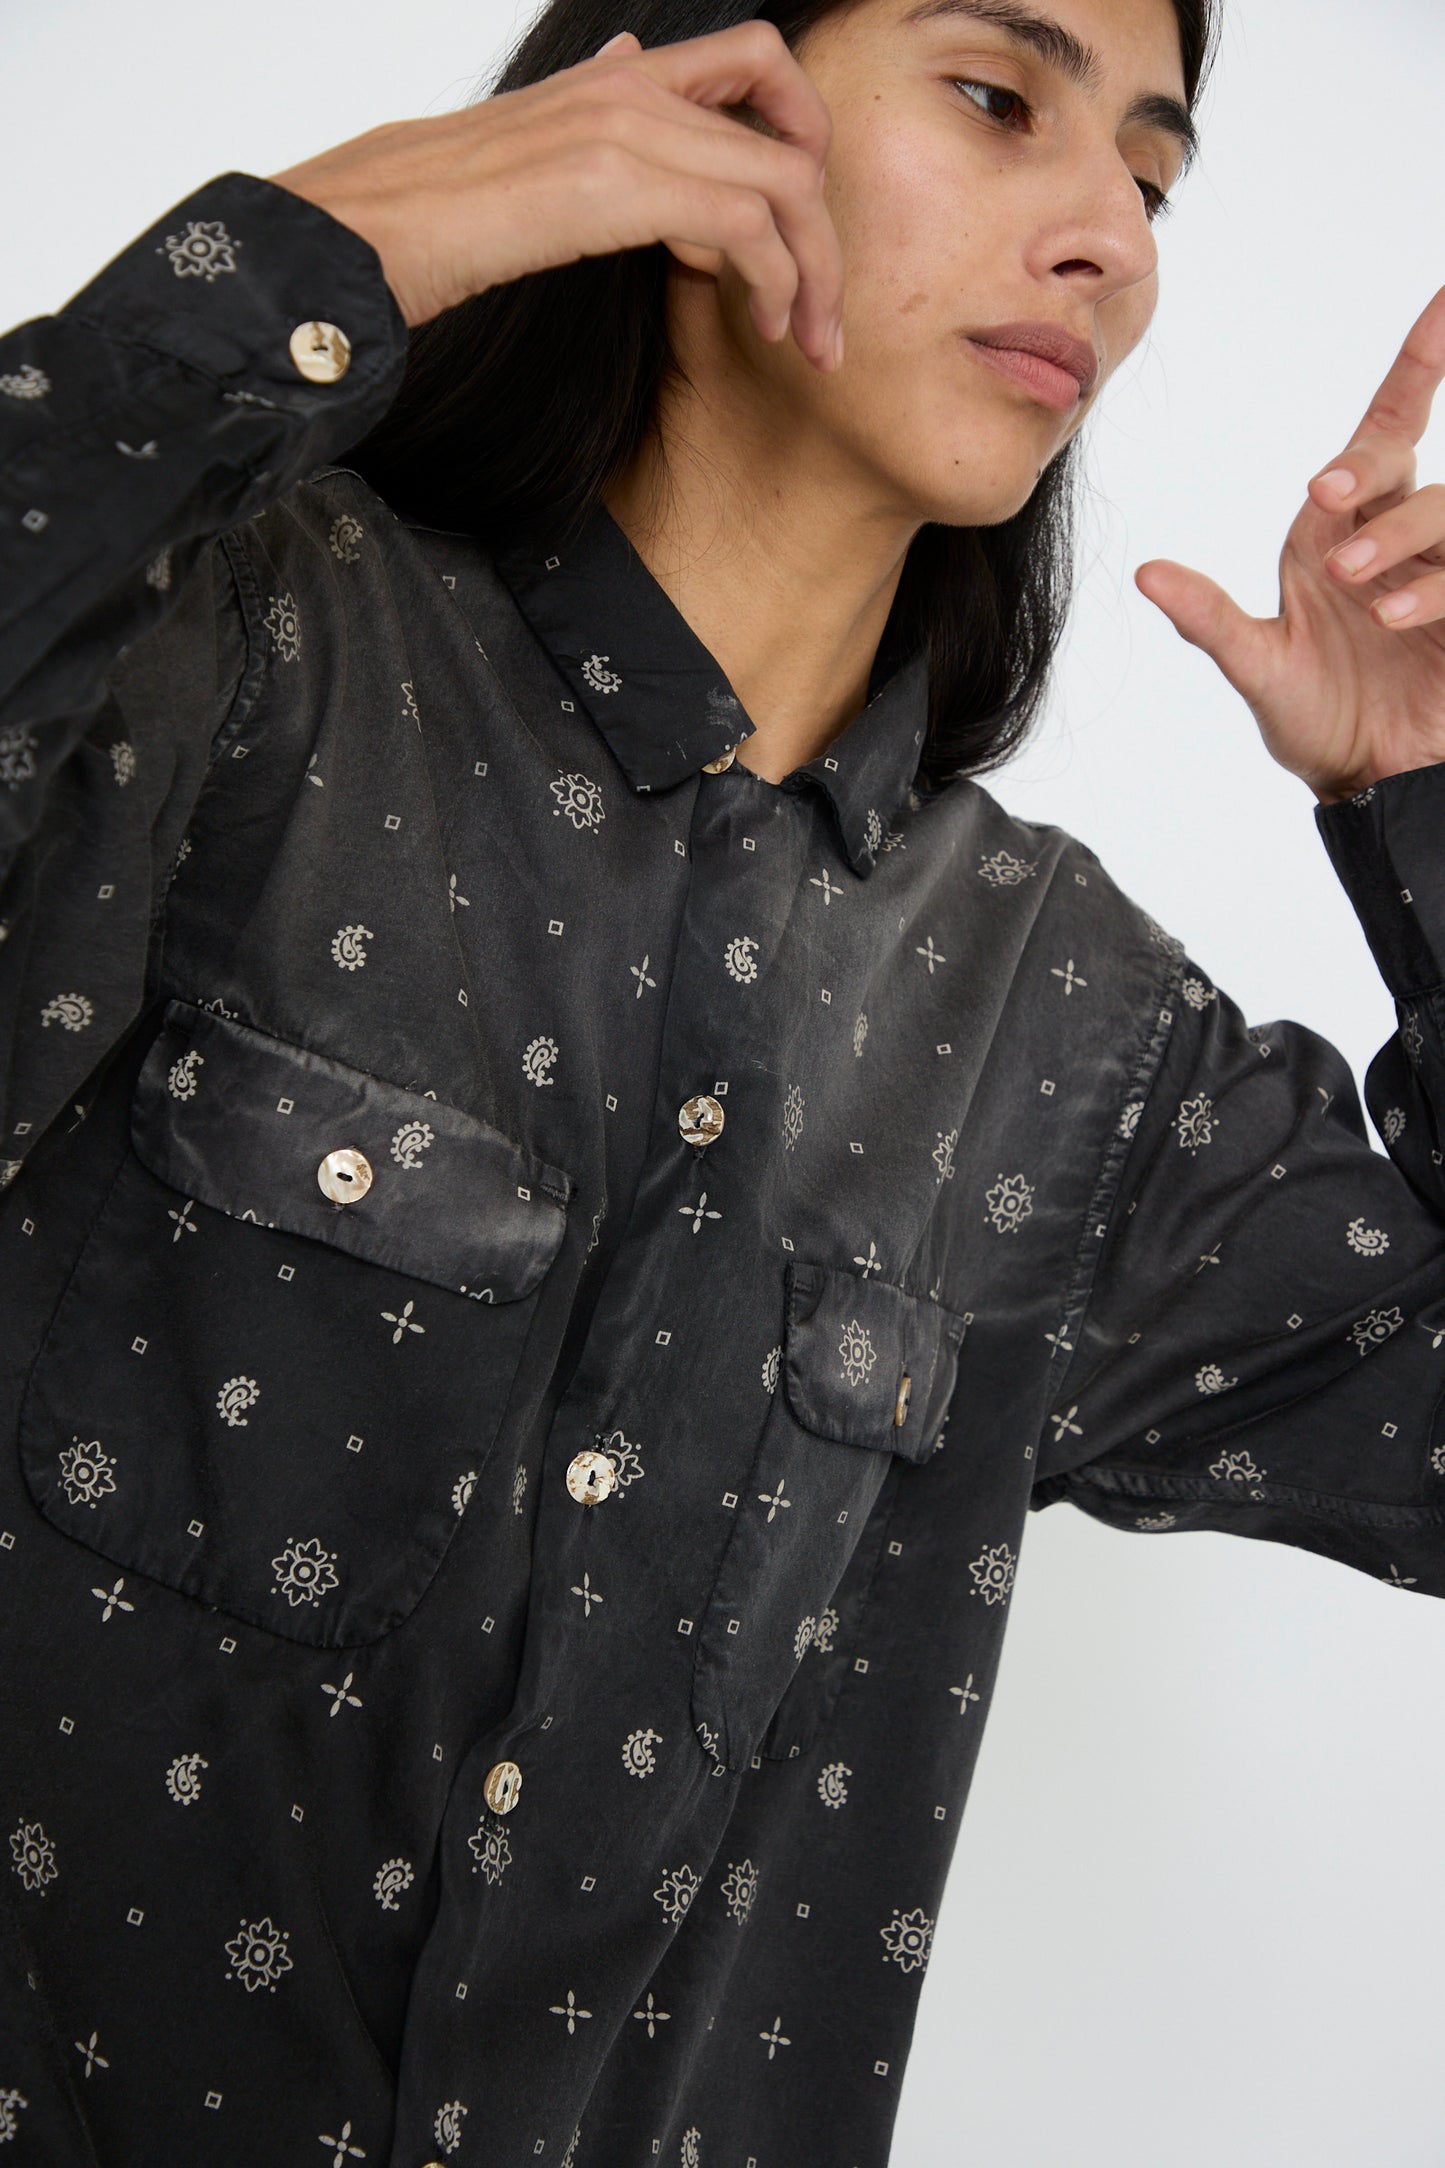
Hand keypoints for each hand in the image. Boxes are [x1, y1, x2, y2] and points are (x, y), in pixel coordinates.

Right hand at [265, 20, 842, 370]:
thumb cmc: (423, 219)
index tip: (804, 229)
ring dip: (816, 274)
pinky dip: (778, 283)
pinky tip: (763, 328)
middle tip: (827, 322)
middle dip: (827, 235)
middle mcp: (628, 86)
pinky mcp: (618, 182)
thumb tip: (629, 66)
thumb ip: (588, 119)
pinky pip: (750, 223)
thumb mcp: (523, 159)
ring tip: (806, 342)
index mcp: (611, 80)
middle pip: (788, 131)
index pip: (754, 62)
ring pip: (787, 181)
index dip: (803, 134)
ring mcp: (625, 127)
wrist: (355, 232)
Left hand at [1132, 285, 1444, 804]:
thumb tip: (1147, 573)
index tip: (1442, 305)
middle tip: (1322, 500)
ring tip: (1359, 590)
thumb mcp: (1257, 670)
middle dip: (1370, 470)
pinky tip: (1397, 614)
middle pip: (1407, 460)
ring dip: (1402, 534)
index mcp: (1343, 530)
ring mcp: (1442, 573)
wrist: (1372, 783)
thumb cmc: (1319, 719)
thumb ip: (1209, 621)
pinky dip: (1436, 586)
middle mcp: (1397, 538)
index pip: (1386, 429)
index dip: (1419, 365)